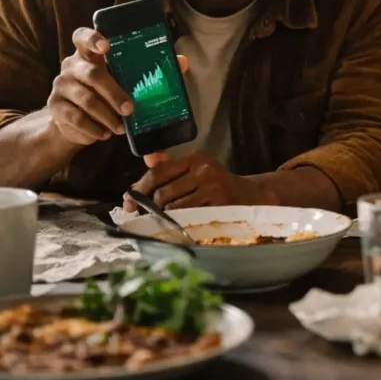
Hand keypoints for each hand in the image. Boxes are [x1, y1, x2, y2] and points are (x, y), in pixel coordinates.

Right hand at [48, 27, 187, 145]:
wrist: (74, 121)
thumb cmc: (106, 94)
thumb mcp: (124, 81)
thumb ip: (149, 70)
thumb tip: (182, 62)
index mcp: (88, 54)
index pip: (82, 36)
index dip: (93, 38)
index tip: (107, 46)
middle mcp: (71, 66)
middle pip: (92, 74)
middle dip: (114, 93)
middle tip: (130, 109)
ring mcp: (61, 86)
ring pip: (86, 99)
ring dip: (107, 116)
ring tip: (121, 128)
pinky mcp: (55, 107)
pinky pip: (76, 118)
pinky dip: (93, 128)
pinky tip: (104, 133)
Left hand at [122, 152, 261, 212]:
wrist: (251, 196)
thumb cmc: (218, 184)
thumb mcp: (196, 170)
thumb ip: (171, 167)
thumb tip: (147, 158)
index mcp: (196, 158)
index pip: (158, 172)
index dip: (140, 188)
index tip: (129, 202)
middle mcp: (204, 169)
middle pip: (162, 192)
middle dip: (152, 206)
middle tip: (149, 214)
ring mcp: (212, 187)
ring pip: (173, 207)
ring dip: (166, 216)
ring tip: (169, 217)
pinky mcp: (218, 204)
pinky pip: (187, 216)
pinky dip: (180, 221)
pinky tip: (182, 221)